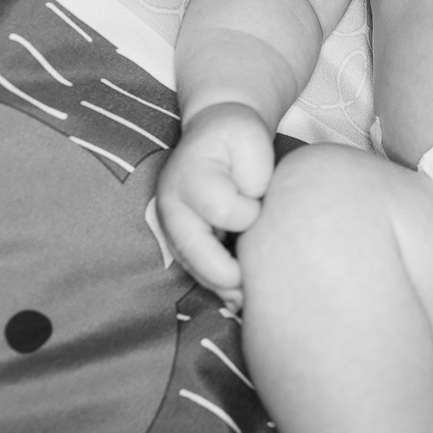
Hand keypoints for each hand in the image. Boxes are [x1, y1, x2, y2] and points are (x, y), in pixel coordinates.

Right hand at [155, 103, 275, 306]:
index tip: (260, 207)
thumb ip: (255, 169)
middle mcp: (173, 204)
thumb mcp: (250, 137)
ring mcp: (173, 223)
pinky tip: (237, 294)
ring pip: (192, 265)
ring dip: (218, 285)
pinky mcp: (181, 236)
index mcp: (191, 177)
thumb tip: (254, 204)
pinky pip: (195, 266)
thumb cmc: (236, 135)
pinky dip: (215, 283)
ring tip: (246, 300)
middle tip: (250, 291)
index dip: (247, 215)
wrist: (215, 133)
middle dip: (223, 276)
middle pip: (194, 251)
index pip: (222, 211)